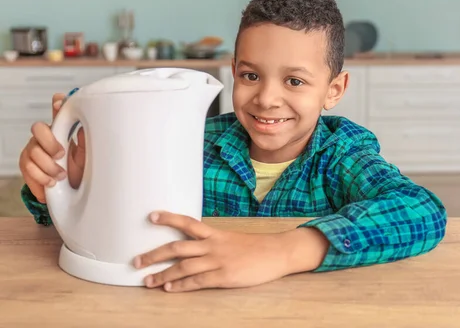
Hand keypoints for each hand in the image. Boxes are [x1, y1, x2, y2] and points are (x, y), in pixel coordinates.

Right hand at [19, 93, 85, 202]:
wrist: (69, 191)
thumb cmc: (78, 170)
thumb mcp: (86, 156)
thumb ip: (86, 141)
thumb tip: (94, 125)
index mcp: (62, 131)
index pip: (58, 112)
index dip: (57, 105)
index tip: (60, 103)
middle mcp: (45, 137)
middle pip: (38, 128)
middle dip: (50, 143)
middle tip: (61, 154)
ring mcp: (33, 150)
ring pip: (34, 152)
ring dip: (49, 166)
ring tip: (61, 175)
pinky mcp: (26, 164)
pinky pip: (28, 168)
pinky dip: (41, 177)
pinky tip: (51, 182)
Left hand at [135, 211, 329, 291]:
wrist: (277, 253)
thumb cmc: (256, 246)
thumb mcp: (233, 239)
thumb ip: (214, 242)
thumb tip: (196, 246)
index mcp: (215, 233)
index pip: (187, 222)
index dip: (168, 218)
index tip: (150, 216)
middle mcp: (213, 245)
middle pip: (177, 247)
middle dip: (154, 254)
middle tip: (136, 260)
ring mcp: (218, 261)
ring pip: (183, 266)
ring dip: (163, 275)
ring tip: (148, 281)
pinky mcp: (224, 276)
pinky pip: (197, 281)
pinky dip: (181, 285)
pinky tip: (169, 289)